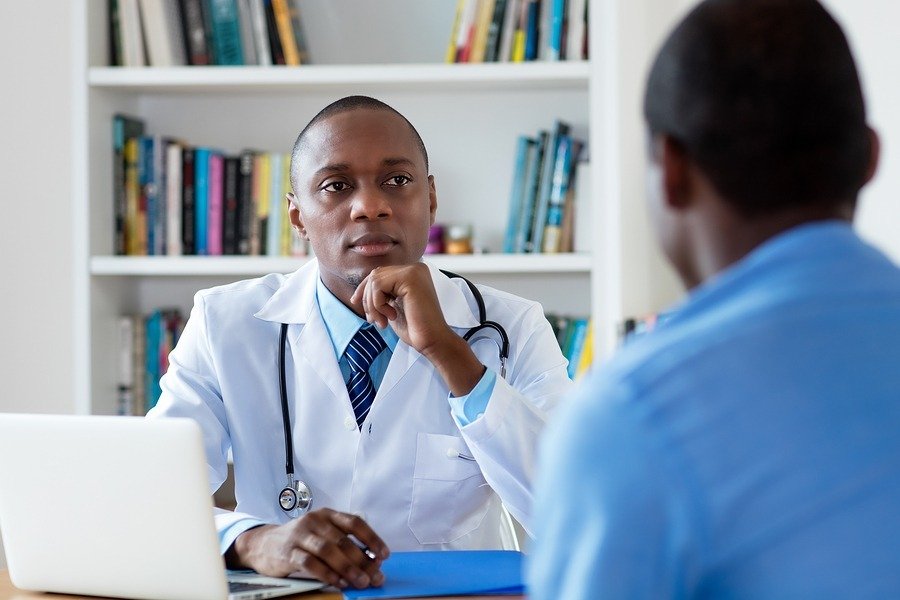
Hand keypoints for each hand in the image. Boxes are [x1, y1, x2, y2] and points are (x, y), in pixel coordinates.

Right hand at [227, 508, 388, 588]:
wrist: (264, 544)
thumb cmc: (301, 541)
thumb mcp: (321, 533)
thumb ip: (343, 542)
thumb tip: (371, 561)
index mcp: (327, 515)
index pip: (354, 523)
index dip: (372, 538)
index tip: (384, 554)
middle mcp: (315, 521)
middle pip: (343, 540)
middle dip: (363, 560)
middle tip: (375, 576)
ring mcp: (300, 535)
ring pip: (328, 551)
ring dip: (348, 568)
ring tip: (361, 581)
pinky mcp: (288, 552)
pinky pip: (311, 563)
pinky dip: (327, 574)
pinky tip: (339, 582)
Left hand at [350, 264, 485, 395]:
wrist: (432, 340)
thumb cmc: (415, 328)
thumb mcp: (393, 305)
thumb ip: (383, 293)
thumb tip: (361, 290)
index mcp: (413, 273)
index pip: (379, 273)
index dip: (364, 288)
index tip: (355, 302)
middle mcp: (415, 268)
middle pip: (375, 275)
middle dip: (367, 299)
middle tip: (374, 320)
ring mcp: (413, 271)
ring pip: (374, 280)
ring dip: (372, 305)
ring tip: (382, 321)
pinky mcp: (410, 277)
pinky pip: (378, 286)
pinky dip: (378, 304)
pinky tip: (391, 316)